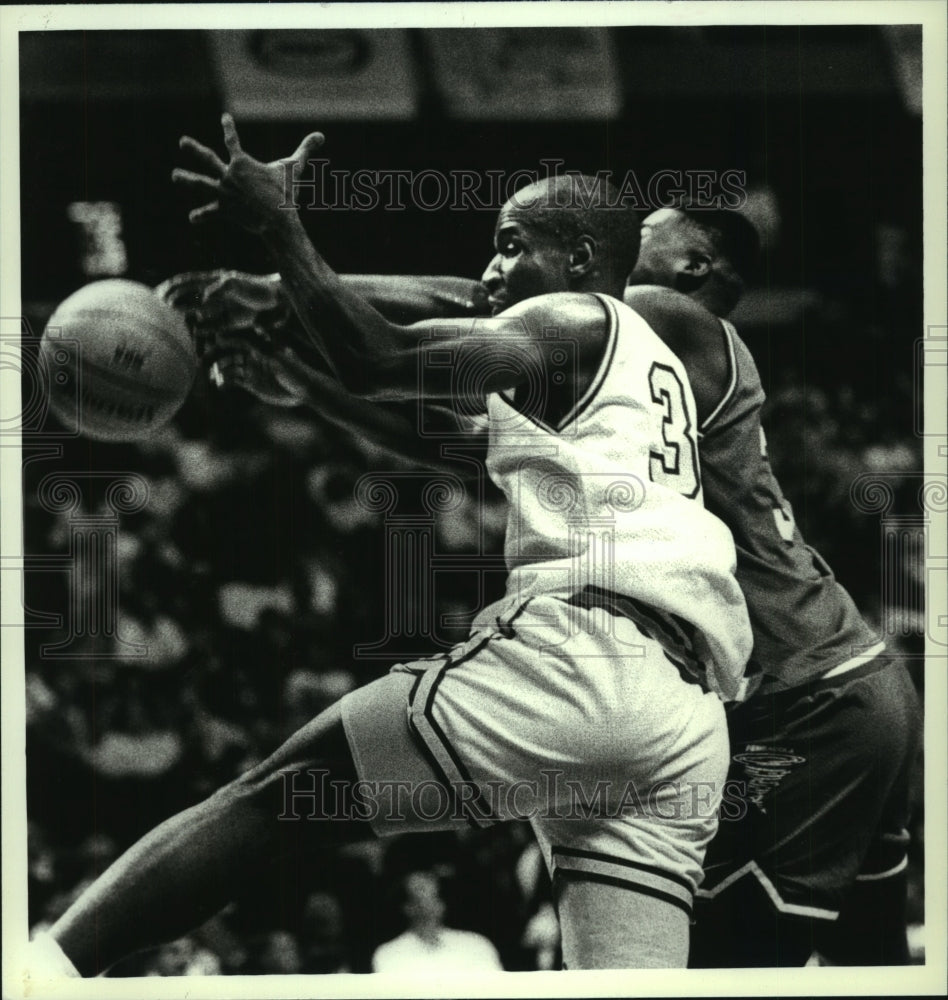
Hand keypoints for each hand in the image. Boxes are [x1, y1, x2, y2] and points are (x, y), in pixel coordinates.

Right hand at [156, 270, 288, 359]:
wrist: (277, 303)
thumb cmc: (257, 289)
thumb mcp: (237, 285)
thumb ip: (220, 288)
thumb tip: (204, 297)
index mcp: (212, 282)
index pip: (186, 283)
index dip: (170, 287)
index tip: (156, 294)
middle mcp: (212, 296)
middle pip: (186, 301)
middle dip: (172, 308)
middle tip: (157, 316)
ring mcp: (219, 309)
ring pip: (196, 317)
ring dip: (185, 324)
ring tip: (172, 333)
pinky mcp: (228, 323)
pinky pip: (210, 330)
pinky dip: (202, 335)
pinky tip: (194, 342)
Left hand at [172, 113, 324, 233]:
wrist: (275, 220)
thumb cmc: (285, 194)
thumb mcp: (294, 169)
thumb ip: (305, 150)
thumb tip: (321, 135)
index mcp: (242, 162)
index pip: (232, 139)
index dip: (228, 127)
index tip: (224, 118)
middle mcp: (228, 175)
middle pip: (207, 159)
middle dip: (194, 149)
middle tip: (182, 142)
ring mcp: (223, 193)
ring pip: (201, 184)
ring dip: (187, 179)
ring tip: (174, 176)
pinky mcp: (224, 210)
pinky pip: (210, 212)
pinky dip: (202, 215)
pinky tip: (192, 218)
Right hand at [209, 340, 311, 408]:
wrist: (304, 389)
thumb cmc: (295, 369)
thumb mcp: (278, 356)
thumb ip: (261, 346)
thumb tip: (251, 328)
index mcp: (259, 345)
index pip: (238, 339)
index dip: (225, 339)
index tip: (214, 339)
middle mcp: (253, 355)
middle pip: (230, 352)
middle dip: (217, 355)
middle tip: (203, 359)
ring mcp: (251, 369)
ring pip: (229, 367)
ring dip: (219, 370)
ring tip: (212, 375)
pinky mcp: (251, 383)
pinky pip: (233, 381)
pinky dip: (225, 382)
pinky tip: (219, 385)